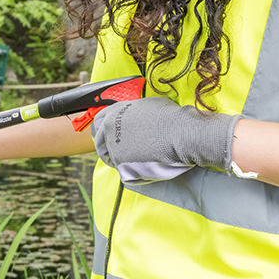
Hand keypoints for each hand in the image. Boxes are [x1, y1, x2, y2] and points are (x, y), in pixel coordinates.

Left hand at [92, 96, 243, 184]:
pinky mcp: (121, 163)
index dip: (104, 131)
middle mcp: (109, 128)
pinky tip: (143, 169)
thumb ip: (135, 112)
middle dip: (107, 149)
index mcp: (114, 112)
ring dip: (121, 161)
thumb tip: (136, 116)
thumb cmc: (171, 117)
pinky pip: (122, 171)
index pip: (98, 122)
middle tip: (119, 154)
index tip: (107, 137)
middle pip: (100, 142)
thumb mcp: (149, 105)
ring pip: (111, 158)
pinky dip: (131, 172)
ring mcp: (113, 146)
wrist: (180, 133)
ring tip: (136, 162)